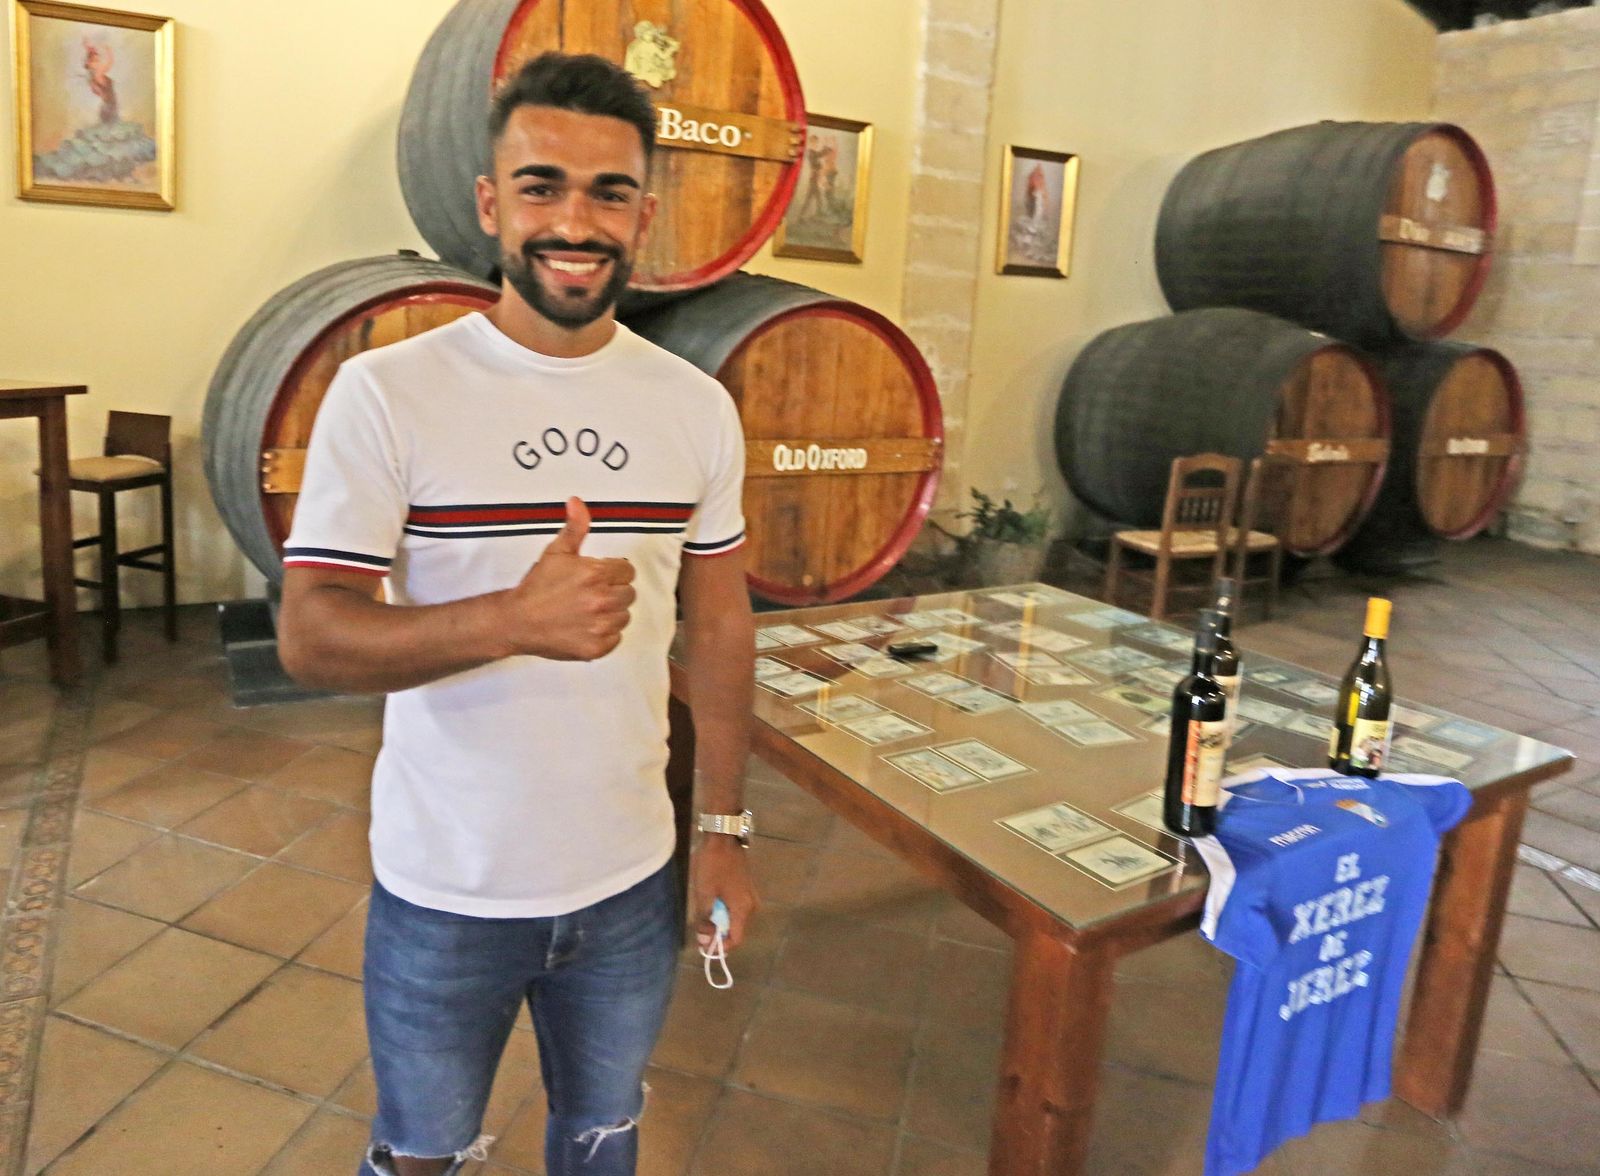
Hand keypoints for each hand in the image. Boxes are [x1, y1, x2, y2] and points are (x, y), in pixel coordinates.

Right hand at [501, 497, 635, 660]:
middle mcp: (602, 600)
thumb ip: (574, 527)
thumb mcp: (556, 552)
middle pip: (628, 594)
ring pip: (624, 617)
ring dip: (611, 614)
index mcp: (596, 574)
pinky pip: (616, 638)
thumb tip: (577, 502)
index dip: (613, 573)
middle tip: (590, 595)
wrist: (517, 621)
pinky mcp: (597, 647)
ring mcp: (600, 626)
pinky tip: (585, 627)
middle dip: (613, 592)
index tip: (598, 577)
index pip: (627, 571)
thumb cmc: (537, 587)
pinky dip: (604, 634)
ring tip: (587, 611)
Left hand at [693, 835, 758, 952]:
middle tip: (699, 930)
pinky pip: (736, 908)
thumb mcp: (704, 893)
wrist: (723, 836)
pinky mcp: (746, 888)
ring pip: (735, 918)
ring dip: (720, 921)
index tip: (704, 946)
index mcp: (743, 909)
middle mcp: (751, 906)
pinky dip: (724, 910)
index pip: (736, 939)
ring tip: (703, 915)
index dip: (720, 947)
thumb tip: (705, 941)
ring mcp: (750, 896)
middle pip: (736, 930)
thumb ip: (705, 919)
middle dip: (718, 934)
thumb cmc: (712, 865)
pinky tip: (711, 902)